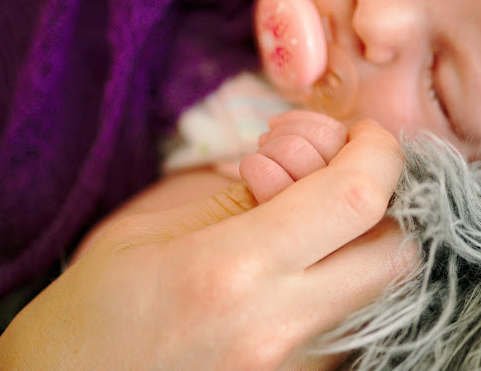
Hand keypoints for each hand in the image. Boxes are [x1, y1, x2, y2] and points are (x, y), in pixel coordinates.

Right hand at [0, 120, 411, 370]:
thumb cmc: (86, 315)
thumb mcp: (151, 232)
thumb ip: (242, 198)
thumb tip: (306, 169)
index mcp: (231, 268)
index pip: (356, 198)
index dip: (378, 151)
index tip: (362, 133)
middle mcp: (277, 322)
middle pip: (395, 251)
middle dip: (383, 195)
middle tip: (333, 167)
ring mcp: (295, 362)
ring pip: (379, 286)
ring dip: (363, 233)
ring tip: (303, 208)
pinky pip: (350, 313)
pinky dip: (343, 269)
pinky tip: (296, 251)